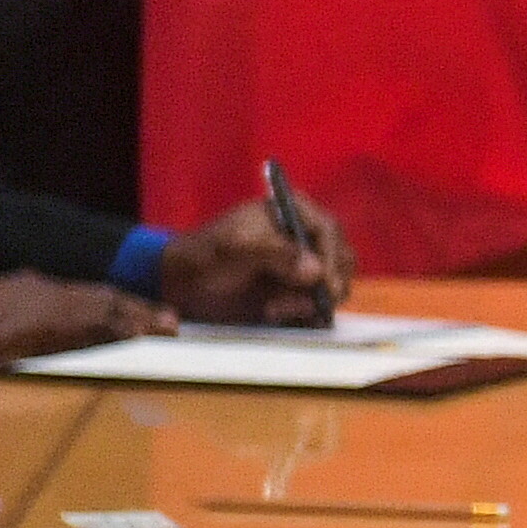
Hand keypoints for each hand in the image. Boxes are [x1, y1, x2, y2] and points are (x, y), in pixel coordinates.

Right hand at [0, 270, 168, 377]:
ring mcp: (51, 304)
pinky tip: (139, 334)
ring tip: (168, 326)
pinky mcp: (50, 323)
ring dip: (138, 318)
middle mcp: (48, 289)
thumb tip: (26, 335)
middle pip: (103, 298)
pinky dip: (117, 328)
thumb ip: (16, 320)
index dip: (116, 306)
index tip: (140, 314)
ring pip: (106, 308)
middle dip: (137, 309)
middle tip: (169, 320)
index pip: (85, 296)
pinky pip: (93, 325)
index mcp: (34, 286)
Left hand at [155, 199, 342, 324]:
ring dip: (311, 302)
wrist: (186, 286)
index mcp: (292, 210)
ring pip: (333, 285)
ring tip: (274, 310)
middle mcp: (304, 235)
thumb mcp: (236, 249)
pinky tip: (279, 317)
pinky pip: (321, 305)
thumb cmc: (206, 256)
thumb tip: (316, 270)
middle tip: (299, 303)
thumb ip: (275, 254)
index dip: (332, 257)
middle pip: (341, 258)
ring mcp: (305, 264)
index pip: (329, 230)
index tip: (324, 283)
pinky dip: (309, 315)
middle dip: (325, 284)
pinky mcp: (299, 291)